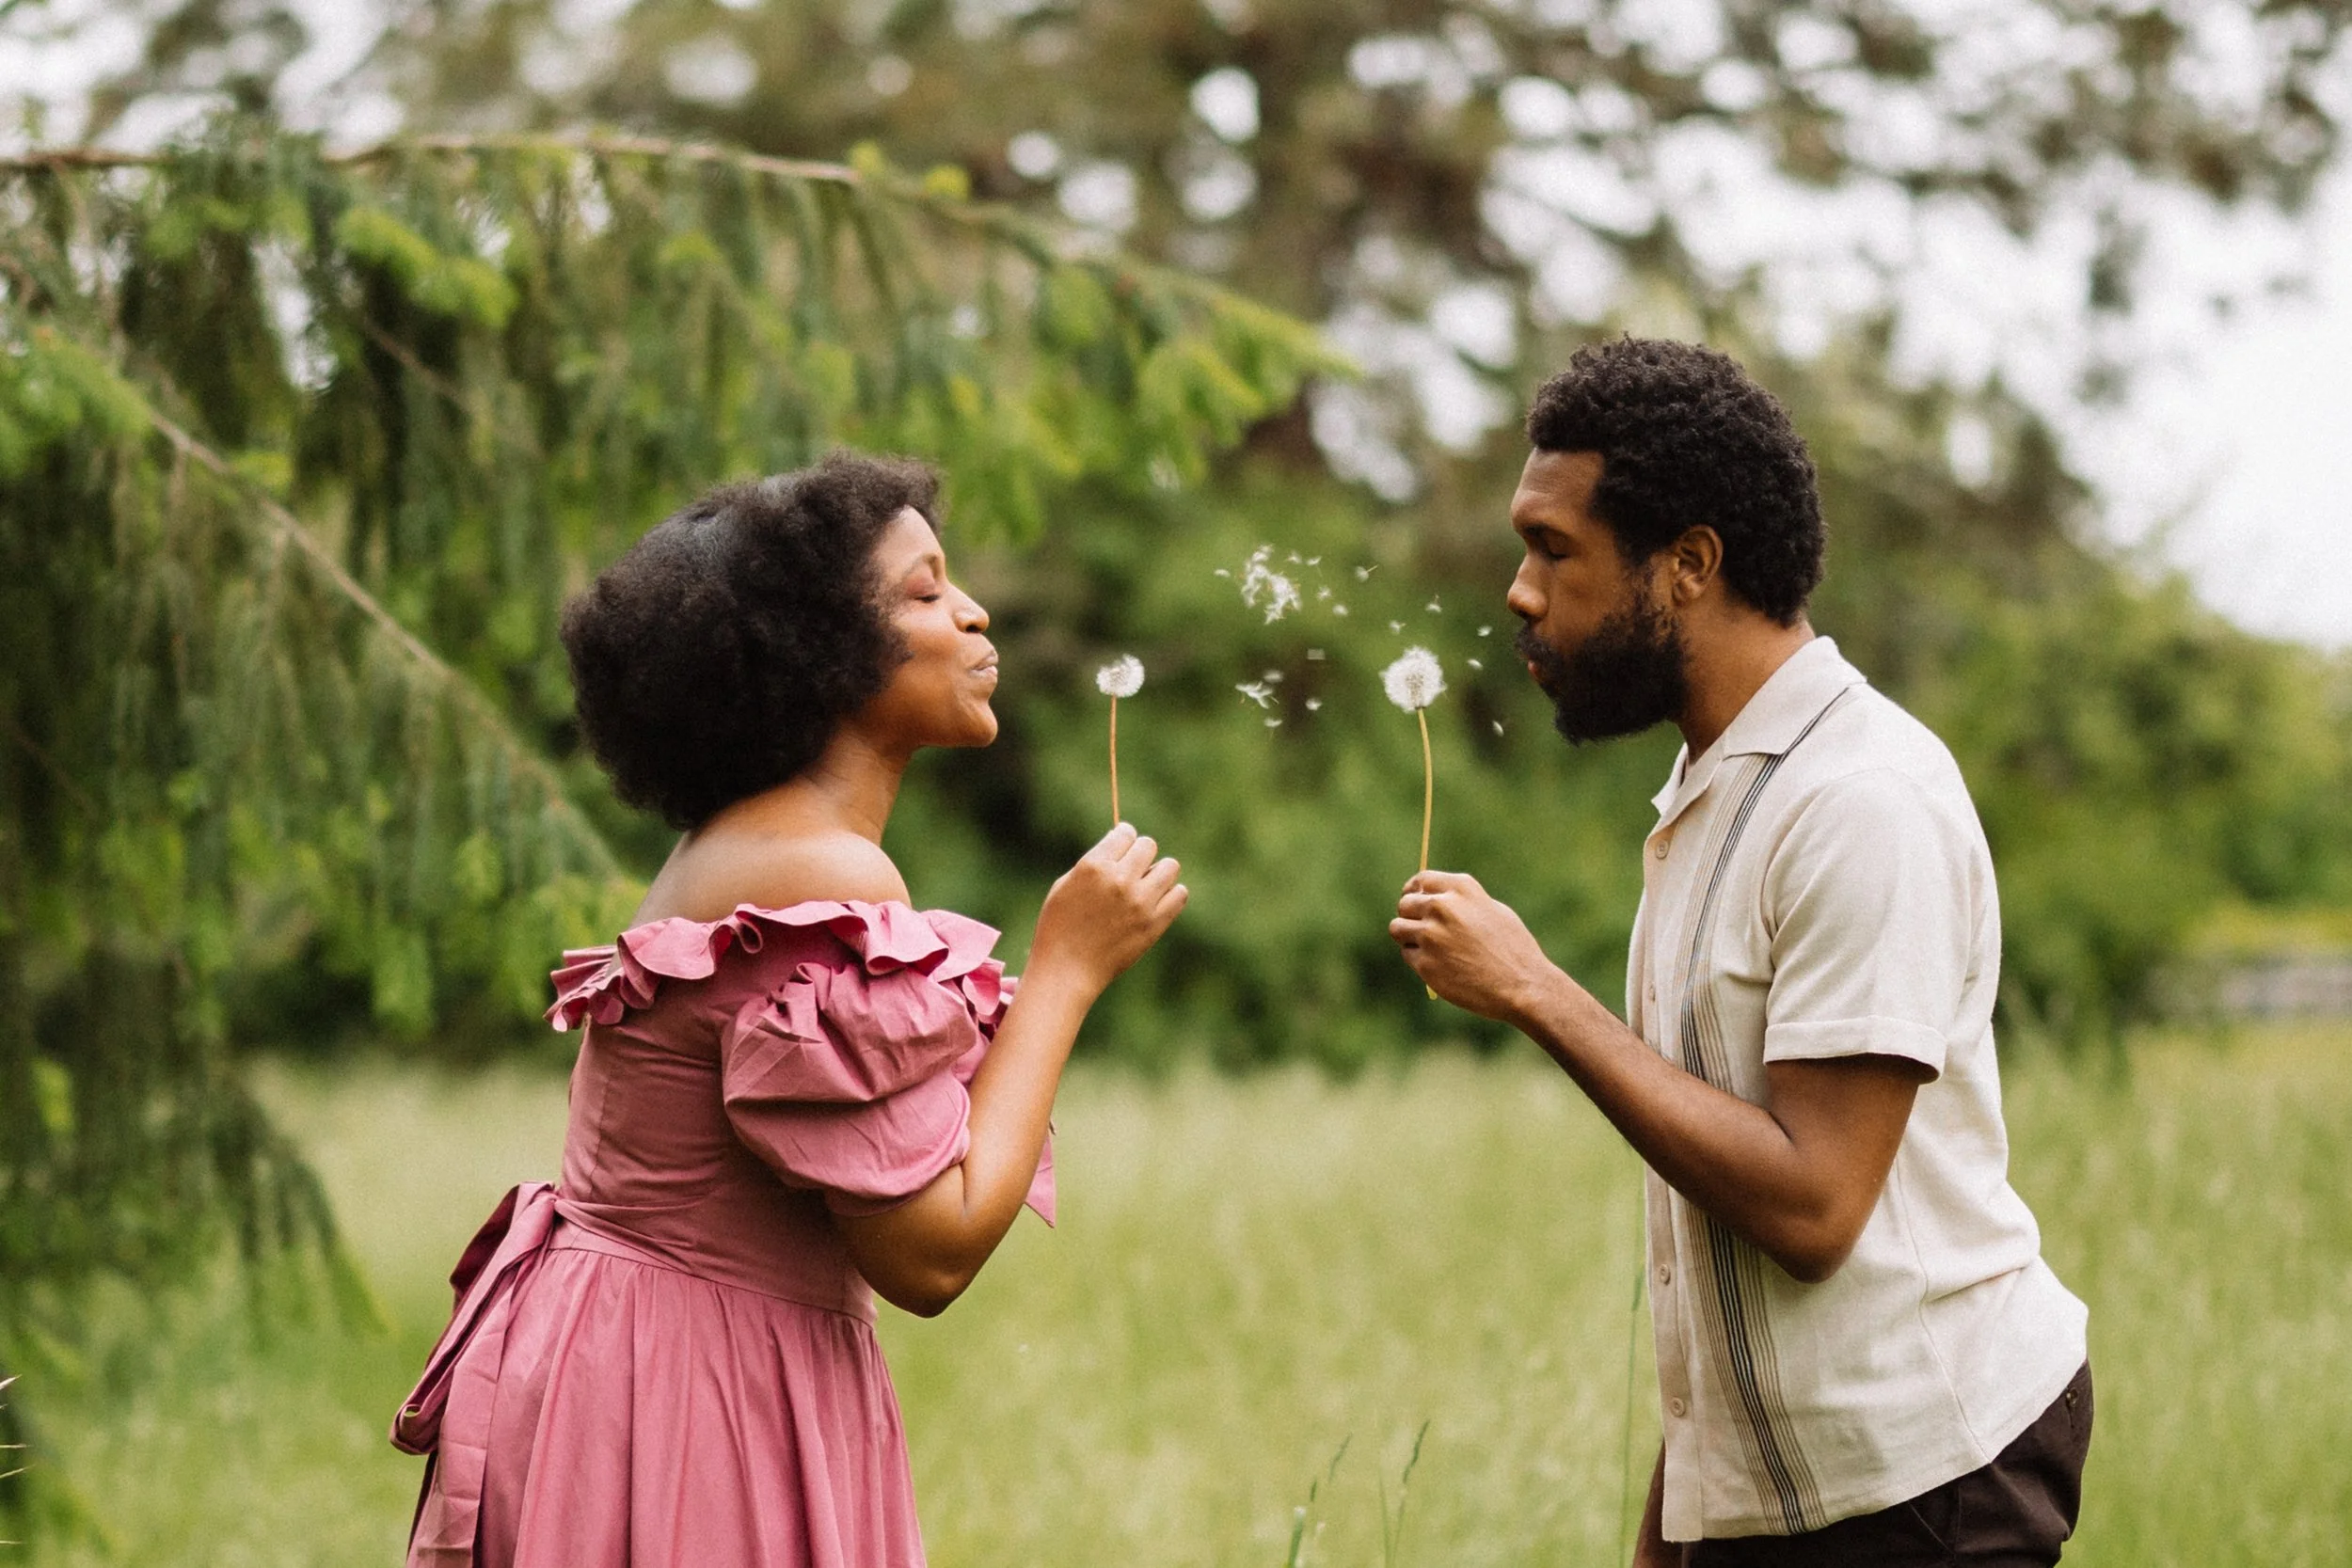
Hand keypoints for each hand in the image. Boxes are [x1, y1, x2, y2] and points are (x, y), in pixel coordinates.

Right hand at [1030, 823, 1186, 995]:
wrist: (1066, 970)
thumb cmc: (1059, 926)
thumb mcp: (1065, 885)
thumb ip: (1095, 862)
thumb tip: (1121, 843)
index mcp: (1094, 866)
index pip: (1125, 832)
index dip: (1123, 840)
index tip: (1120, 852)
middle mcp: (1119, 879)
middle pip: (1148, 845)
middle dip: (1140, 855)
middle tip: (1130, 873)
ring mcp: (1140, 902)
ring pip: (1169, 866)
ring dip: (1158, 873)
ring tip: (1144, 888)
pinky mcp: (1154, 923)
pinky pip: (1180, 894)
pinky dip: (1170, 895)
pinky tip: (1154, 903)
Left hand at [1389, 870, 1559, 1023]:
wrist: (1522, 985)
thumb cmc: (1513, 949)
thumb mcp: (1493, 911)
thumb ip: (1463, 902)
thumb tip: (1434, 899)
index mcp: (1461, 889)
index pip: (1422, 879)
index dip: (1414, 890)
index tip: (1412, 899)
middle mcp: (1442, 907)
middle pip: (1405, 904)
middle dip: (1410, 916)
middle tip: (1422, 930)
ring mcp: (1431, 935)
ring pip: (1397, 928)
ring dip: (1407, 937)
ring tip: (1428, 948)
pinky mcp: (1425, 963)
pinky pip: (1408, 954)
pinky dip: (1418, 960)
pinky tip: (1441, 967)